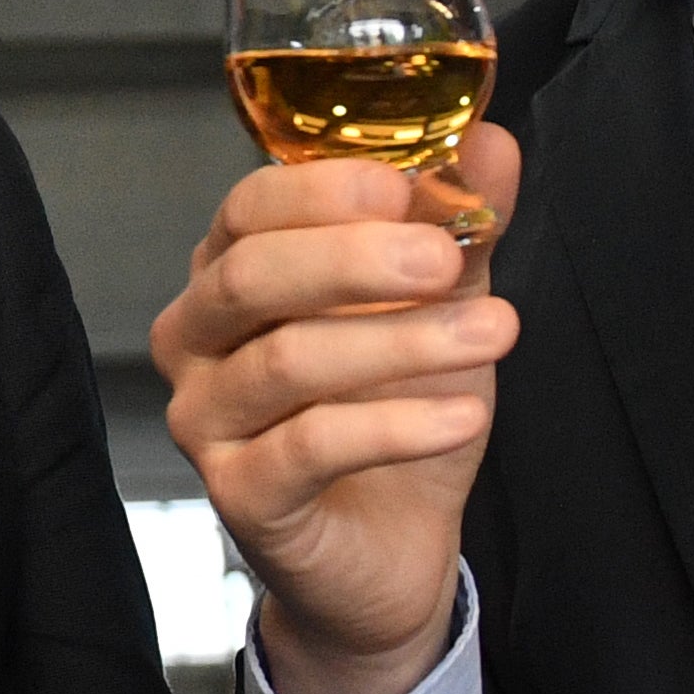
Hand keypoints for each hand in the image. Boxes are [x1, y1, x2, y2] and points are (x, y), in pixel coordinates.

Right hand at [150, 125, 525, 693]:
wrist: (388, 552)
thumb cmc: (395, 415)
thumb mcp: (440, 309)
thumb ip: (459, 226)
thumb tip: (491, 140)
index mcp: (232, 275)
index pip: (248, 209)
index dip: (322, 191)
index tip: (408, 187)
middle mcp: (198, 340)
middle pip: (249, 277)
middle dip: (354, 259)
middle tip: (445, 257)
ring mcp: (208, 421)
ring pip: (285, 363)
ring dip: (399, 343)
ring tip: (496, 333)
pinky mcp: (240, 495)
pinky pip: (310, 447)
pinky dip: (396, 425)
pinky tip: (463, 415)